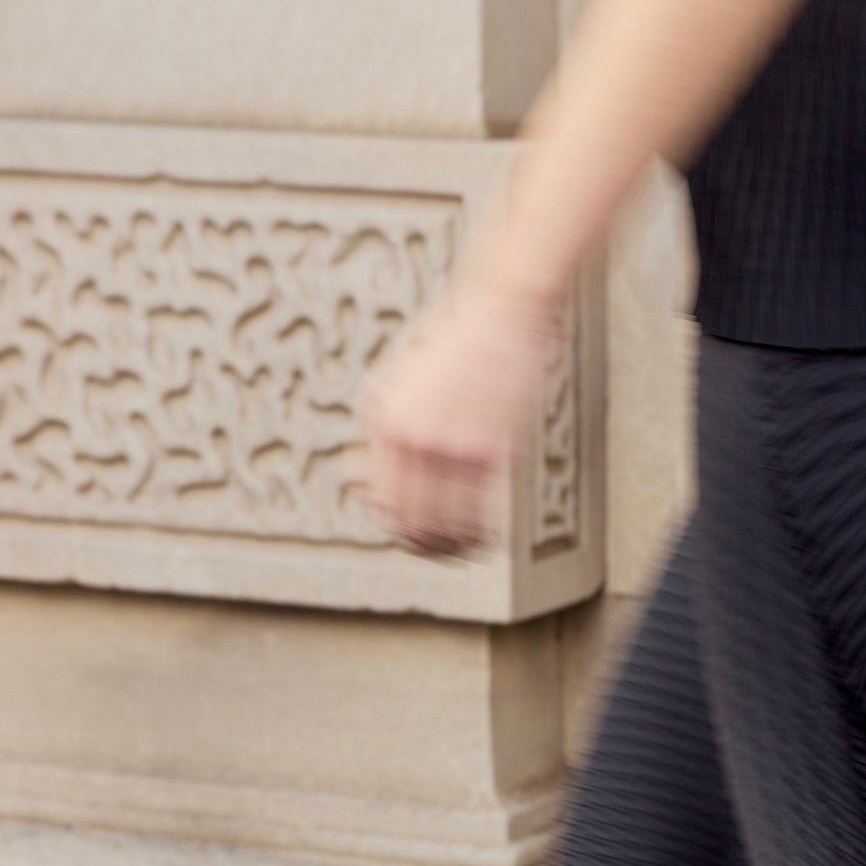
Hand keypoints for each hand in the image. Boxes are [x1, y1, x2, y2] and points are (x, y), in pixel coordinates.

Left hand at [359, 279, 559, 558]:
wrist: (499, 311)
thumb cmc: (455, 340)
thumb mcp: (399, 376)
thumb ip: (384, 422)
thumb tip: (366, 475)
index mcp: (383, 416)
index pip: (379, 498)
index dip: (394, 527)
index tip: (410, 536)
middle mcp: (411, 433)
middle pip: (409, 519)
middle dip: (423, 546)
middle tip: (437, 554)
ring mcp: (449, 442)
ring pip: (444, 525)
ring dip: (452, 548)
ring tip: (463, 554)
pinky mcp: (489, 448)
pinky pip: (478, 513)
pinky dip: (480, 537)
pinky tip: (486, 541)